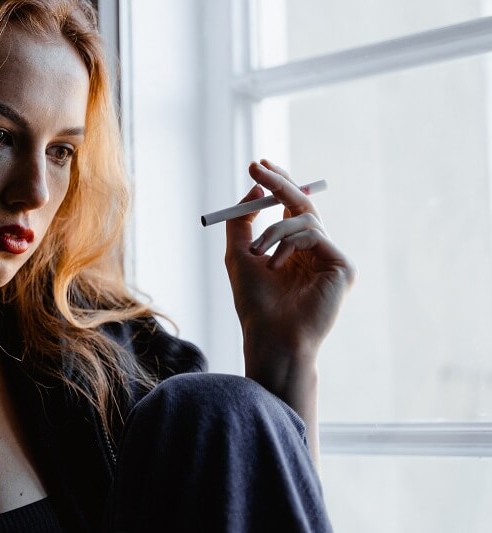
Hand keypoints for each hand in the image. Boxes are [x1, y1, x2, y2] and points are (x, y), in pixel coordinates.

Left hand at [224, 160, 355, 443]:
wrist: (270, 336)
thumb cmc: (254, 303)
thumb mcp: (239, 254)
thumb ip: (243, 221)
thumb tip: (253, 188)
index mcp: (295, 251)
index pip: (290, 209)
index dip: (278, 184)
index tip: (258, 165)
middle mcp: (317, 253)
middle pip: (303, 204)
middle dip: (279, 182)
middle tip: (258, 166)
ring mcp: (333, 259)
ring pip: (303, 219)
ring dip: (272, 232)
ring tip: (257, 256)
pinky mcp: (344, 267)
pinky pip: (313, 233)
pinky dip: (287, 244)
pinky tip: (275, 267)